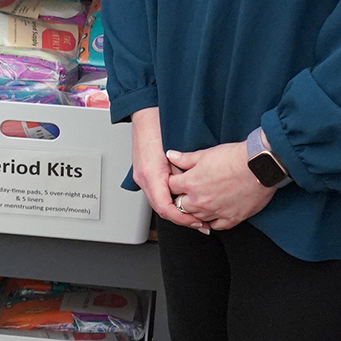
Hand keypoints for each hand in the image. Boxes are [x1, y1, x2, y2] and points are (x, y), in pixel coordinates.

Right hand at [131, 108, 208, 232]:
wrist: (146, 116)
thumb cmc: (159, 128)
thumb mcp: (177, 155)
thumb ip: (183, 174)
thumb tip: (194, 191)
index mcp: (152, 175)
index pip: (166, 208)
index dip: (182, 219)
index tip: (197, 222)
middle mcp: (144, 178)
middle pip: (161, 209)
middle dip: (181, 219)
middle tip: (200, 224)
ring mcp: (141, 177)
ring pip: (158, 203)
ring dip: (175, 211)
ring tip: (193, 216)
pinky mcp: (142, 174)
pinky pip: (155, 194)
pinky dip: (168, 201)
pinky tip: (179, 201)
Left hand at [164, 141, 275, 230]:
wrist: (260, 166)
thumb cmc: (235, 157)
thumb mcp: (206, 153)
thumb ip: (185, 158)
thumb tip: (170, 155)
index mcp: (191, 183)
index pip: (171, 186)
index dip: (173, 182)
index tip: (178, 179)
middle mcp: (200, 201)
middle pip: (180, 205)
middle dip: (182, 198)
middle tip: (190, 192)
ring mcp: (215, 212)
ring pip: (196, 218)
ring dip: (197, 211)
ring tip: (204, 201)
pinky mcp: (231, 219)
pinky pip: (216, 226)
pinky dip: (213, 221)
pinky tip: (215, 214)